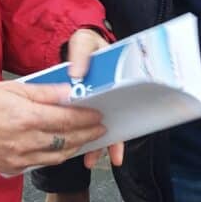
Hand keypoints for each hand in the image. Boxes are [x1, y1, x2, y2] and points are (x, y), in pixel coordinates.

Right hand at [0, 80, 105, 174]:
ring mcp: (20, 157)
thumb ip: (45, 92)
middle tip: (99, 129)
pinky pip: (42, 163)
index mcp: (27, 117)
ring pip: (58, 156)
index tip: (98, 115)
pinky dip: (56, 156)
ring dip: (75, 147)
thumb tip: (69, 92)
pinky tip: (62, 148)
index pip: (67, 120)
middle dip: (87, 134)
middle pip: (67, 140)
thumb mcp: (14, 88)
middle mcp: (27, 140)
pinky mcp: (14, 168)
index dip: (86, 118)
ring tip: (85, 138)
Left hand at [66, 28, 124, 168]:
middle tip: (107, 156)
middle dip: (111, 141)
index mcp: (115, 81)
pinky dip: (83, 138)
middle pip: (116, 121)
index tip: (117, 135)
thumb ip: (81, 52)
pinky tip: (78, 149)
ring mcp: (100, 103)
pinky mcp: (86, 109)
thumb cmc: (87, 43)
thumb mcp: (84, 42)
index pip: (124, 103)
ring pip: (101, 127)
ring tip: (90, 160)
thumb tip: (76, 73)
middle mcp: (111, 96)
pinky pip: (86, 125)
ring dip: (97, 144)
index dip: (123, 121)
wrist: (79, 47)